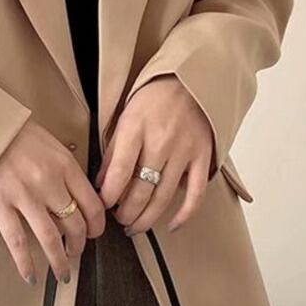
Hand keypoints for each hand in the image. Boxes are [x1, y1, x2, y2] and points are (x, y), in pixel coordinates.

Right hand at [0, 119, 105, 284]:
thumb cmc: (15, 134)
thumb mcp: (51, 144)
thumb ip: (67, 170)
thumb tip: (79, 199)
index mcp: (65, 165)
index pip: (92, 204)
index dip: (97, 226)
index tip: (94, 234)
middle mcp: (49, 181)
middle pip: (75, 224)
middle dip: (80, 245)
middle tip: (77, 253)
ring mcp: (24, 194)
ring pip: (51, 238)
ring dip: (60, 260)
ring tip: (63, 273)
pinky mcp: (0, 204)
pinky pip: (17, 241)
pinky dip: (25, 263)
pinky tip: (31, 276)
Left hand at [96, 75, 213, 234]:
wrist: (190, 80)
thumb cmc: (154, 98)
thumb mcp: (125, 117)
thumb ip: (114, 151)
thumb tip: (102, 183)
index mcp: (136, 129)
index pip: (118, 173)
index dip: (108, 197)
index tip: (102, 206)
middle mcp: (160, 142)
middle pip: (140, 191)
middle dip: (125, 212)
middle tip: (118, 219)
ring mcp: (184, 152)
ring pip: (163, 197)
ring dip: (146, 218)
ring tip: (135, 226)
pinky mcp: (203, 158)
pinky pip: (195, 194)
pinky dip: (184, 214)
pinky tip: (172, 225)